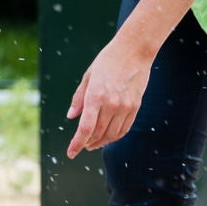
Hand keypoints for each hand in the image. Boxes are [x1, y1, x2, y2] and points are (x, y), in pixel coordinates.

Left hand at [66, 35, 154, 156]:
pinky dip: (115, 136)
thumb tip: (71, 116)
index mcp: (95, 96)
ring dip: (101, 142)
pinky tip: (108, 137)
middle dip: (87, 143)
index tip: (71, 153)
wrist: (134, 52)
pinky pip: (124, 128)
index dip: (77, 143)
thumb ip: (79, 99)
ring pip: (112, 134)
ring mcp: (126, 107)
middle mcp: (111, 104)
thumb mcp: (87, 77)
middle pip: (98, 133)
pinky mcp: (135, 107)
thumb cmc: (106, 62)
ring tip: (92, 144)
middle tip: (79, 147)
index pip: (85, 128)